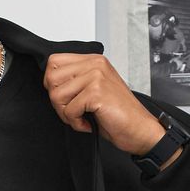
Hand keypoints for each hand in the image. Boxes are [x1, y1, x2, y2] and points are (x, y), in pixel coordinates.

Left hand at [43, 53, 164, 154]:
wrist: (139, 129)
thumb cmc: (118, 114)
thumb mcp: (94, 89)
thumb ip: (76, 81)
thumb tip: (50, 84)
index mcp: (93, 61)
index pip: (54, 61)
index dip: (53, 83)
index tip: (66, 98)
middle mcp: (95, 64)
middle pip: (51, 77)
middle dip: (57, 101)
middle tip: (73, 111)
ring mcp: (96, 77)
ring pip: (57, 95)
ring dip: (66, 114)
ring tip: (82, 118)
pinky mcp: (96, 93)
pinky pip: (69, 110)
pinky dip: (75, 123)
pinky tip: (88, 123)